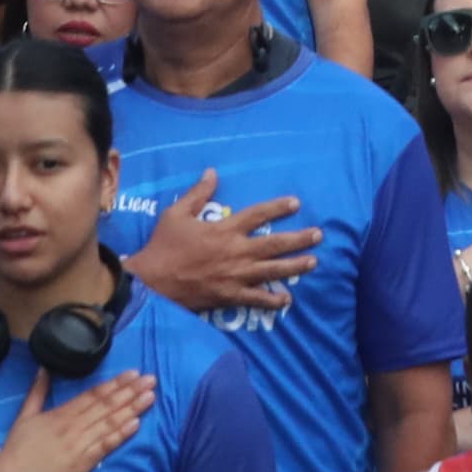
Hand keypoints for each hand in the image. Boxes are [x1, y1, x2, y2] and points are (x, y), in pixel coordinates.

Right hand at [0, 366, 157, 471]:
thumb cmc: (17, 447)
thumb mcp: (25, 415)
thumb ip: (37, 391)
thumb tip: (43, 368)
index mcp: (61, 413)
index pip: (94, 395)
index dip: (115, 384)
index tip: (133, 374)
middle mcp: (73, 426)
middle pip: (106, 406)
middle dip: (130, 392)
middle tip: (151, 380)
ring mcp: (79, 445)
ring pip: (110, 423)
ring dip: (132, 409)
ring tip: (150, 398)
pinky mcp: (82, 464)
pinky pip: (104, 447)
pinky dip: (120, 435)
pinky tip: (136, 425)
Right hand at [129, 173, 320, 312]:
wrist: (152, 282)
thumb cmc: (163, 246)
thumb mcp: (177, 214)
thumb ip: (198, 193)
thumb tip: (213, 171)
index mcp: (225, 230)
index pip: (258, 215)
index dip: (279, 207)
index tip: (296, 203)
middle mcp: (236, 252)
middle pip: (275, 244)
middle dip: (299, 239)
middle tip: (319, 235)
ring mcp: (235, 276)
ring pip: (272, 270)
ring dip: (295, 266)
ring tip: (313, 262)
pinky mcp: (229, 296)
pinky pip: (256, 298)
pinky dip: (273, 299)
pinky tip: (287, 299)